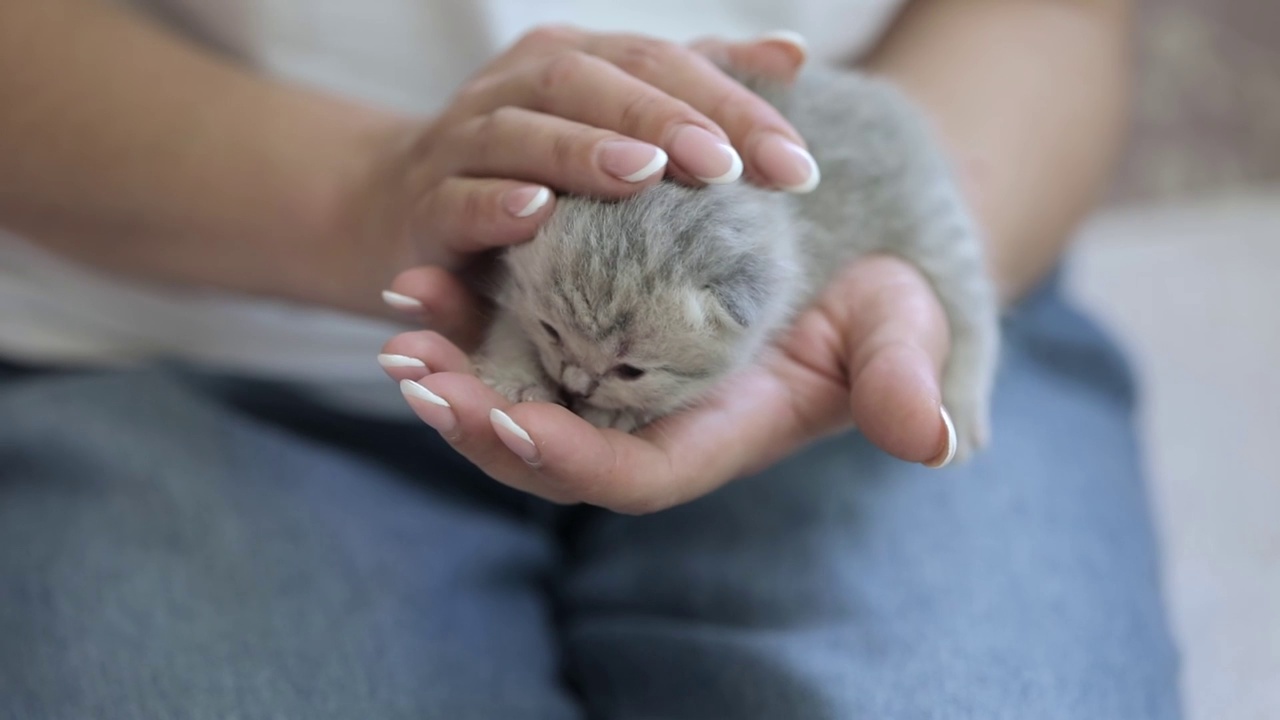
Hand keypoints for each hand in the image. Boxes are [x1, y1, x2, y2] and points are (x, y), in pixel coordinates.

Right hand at [344, 26, 814, 325]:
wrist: (401, 205)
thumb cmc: (532, 167)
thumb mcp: (613, 121)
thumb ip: (695, 88)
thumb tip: (791, 54)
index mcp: (573, 61)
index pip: (661, 64)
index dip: (731, 106)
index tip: (796, 167)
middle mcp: (518, 86)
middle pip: (593, 80)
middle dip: (667, 119)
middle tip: (729, 166)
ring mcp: (465, 141)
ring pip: (522, 129)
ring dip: (583, 149)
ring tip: (644, 173)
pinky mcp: (427, 204)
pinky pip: (459, 196)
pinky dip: (496, 202)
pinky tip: (538, 213)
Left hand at [379, 254, 956, 513]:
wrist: (858, 251)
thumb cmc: (885, 301)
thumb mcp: (908, 333)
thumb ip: (908, 386)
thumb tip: (938, 443)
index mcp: (713, 438)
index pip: (630, 475)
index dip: (570, 458)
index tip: (511, 421)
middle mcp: (651, 417)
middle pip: (548, 443)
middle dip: (477, 417)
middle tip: (416, 372)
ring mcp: (619, 372)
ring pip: (518, 386)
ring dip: (454, 361)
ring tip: (401, 315)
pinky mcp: (599, 321)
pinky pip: (520, 328)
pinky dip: (471, 307)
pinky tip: (427, 271)